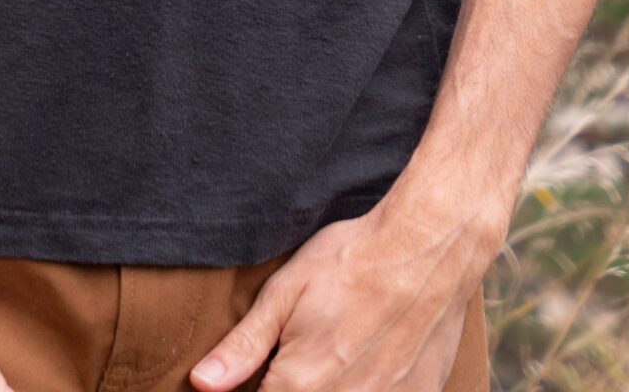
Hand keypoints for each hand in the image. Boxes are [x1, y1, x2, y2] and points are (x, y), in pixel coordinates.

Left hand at [190, 194, 490, 391]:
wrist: (426, 250)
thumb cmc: (351, 262)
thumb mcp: (286, 292)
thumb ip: (244, 346)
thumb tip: (201, 383)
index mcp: (299, 385)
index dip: (256, 389)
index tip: (262, 375)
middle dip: (289, 387)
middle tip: (299, 359)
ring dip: (326, 387)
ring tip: (332, 357)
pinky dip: (364, 387)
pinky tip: (365, 364)